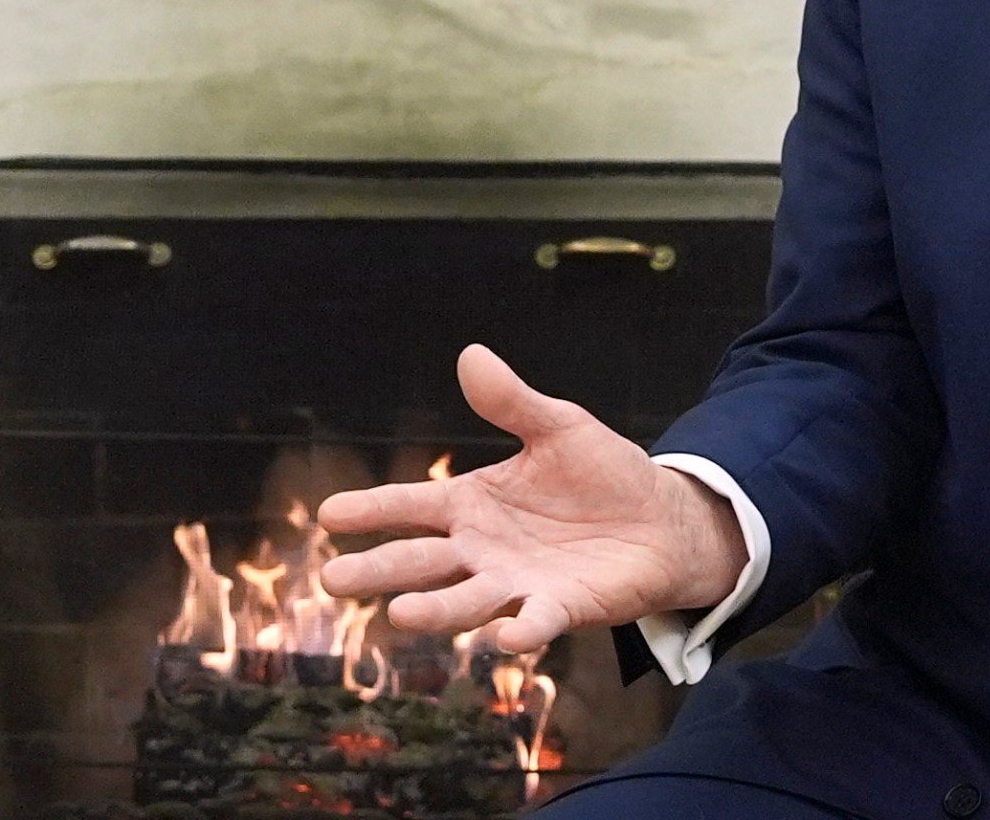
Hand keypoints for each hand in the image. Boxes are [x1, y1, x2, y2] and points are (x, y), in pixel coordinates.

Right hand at [315, 344, 748, 651]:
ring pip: (463, 599)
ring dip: (433, 609)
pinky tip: (504, 635)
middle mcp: (482, 549)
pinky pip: (534, 623)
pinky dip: (519, 631)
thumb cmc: (602, 473)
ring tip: (398, 615)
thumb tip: (471, 354)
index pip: (410, 506)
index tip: (328, 514)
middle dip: (378, 570)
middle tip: (333, 579)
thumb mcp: (558, 426)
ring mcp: (516, 583)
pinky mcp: (559, 609)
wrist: (662, 520)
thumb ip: (512, 401)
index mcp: (471, 503)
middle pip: (420, 561)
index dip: (371, 510)